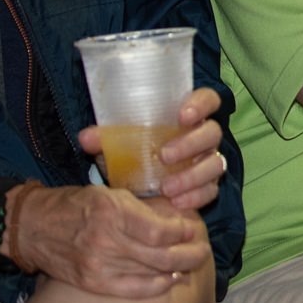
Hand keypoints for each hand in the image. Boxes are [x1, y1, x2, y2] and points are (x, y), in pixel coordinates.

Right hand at [8, 184, 211, 298]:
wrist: (31, 227)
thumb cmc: (73, 205)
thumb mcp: (107, 194)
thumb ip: (139, 208)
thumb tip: (173, 220)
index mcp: (111, 211)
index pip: (160, 231)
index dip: (183, 233)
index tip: (193, 229)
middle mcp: (106, 240)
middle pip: (161, 256)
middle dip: (188, 255)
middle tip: (203, 252)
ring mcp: (98, 265)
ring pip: (150, 273)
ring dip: (176, 270)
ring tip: (191, 265)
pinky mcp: (92, 283)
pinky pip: (132, 290)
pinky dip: (155, 287)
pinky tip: (169, 280)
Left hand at [77, 86, 228, 212]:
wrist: (141, 181)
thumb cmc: (137, 150)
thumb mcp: (120, 142)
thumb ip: (106, 137)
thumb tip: (86, 137)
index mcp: (188, 115)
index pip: (208, 100)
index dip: (200, 105)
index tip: (182, 116)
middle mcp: (204, 136)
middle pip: (212, 132)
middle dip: (190, 144)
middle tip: (164, 156)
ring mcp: (209, 160)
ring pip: (215, 163)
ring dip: (192, 176)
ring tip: (166, 187)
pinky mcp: (208, 185)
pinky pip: (210, 190)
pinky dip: (195, 197)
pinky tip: (177, 202)